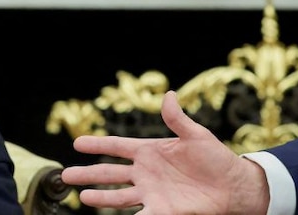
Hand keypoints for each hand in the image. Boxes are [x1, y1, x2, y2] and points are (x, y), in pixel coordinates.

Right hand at [60, 90, 269, 214]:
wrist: (232, 186)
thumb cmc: (216, 158)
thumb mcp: (197, 135)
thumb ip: (178, 119)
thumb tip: (169, 95)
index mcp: (151, 151)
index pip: (118, 147)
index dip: (98, 145)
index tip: (77, 143)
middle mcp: (146, 173)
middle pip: (110, 173)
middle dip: (88, 174)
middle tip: (66, 176)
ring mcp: (151, 193)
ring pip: (118, 196)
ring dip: (100, 198)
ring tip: (82, 198)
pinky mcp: (161, 211)